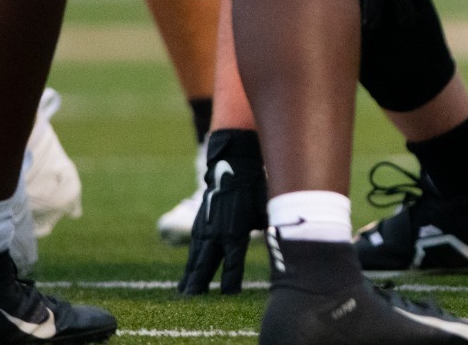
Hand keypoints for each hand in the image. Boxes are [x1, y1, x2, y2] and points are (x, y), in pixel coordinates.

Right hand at [179, 129, 267, 295]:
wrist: (234, 166)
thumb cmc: (256, 188)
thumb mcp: (269, 209)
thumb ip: (271, 229)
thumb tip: (283, 243)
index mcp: (235, 232)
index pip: (233, 263)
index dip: (230, 281)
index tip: (229, 295)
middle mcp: (217, 233)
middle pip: (207, 265)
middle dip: (201, 284)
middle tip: (193, 301)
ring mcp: (205, 228)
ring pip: (196, 258)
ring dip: (190, 276)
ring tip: (184, 294)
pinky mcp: (200, 223)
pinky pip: (193, 248)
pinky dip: (189, 263)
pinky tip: (186, 276)